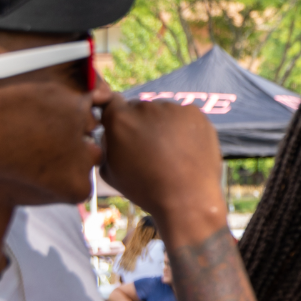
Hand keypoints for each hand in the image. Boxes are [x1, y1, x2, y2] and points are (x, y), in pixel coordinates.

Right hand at [97, 93, 225, 242]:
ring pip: (163, 112)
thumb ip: (105, 144)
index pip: (112, 103)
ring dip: (164, 125)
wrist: (187, 198)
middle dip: (142, 123)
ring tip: (171, 152)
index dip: (118, 116)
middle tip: (151, 148)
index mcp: (119, 118)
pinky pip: (185, 116)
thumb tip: (108, 132)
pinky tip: (186, 149)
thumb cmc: (145, 188)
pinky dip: (185, 128)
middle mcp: (144, 106)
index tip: (125, 128)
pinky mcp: (194, 113)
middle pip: (140, 108)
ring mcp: (172, 108)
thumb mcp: (110, 170)